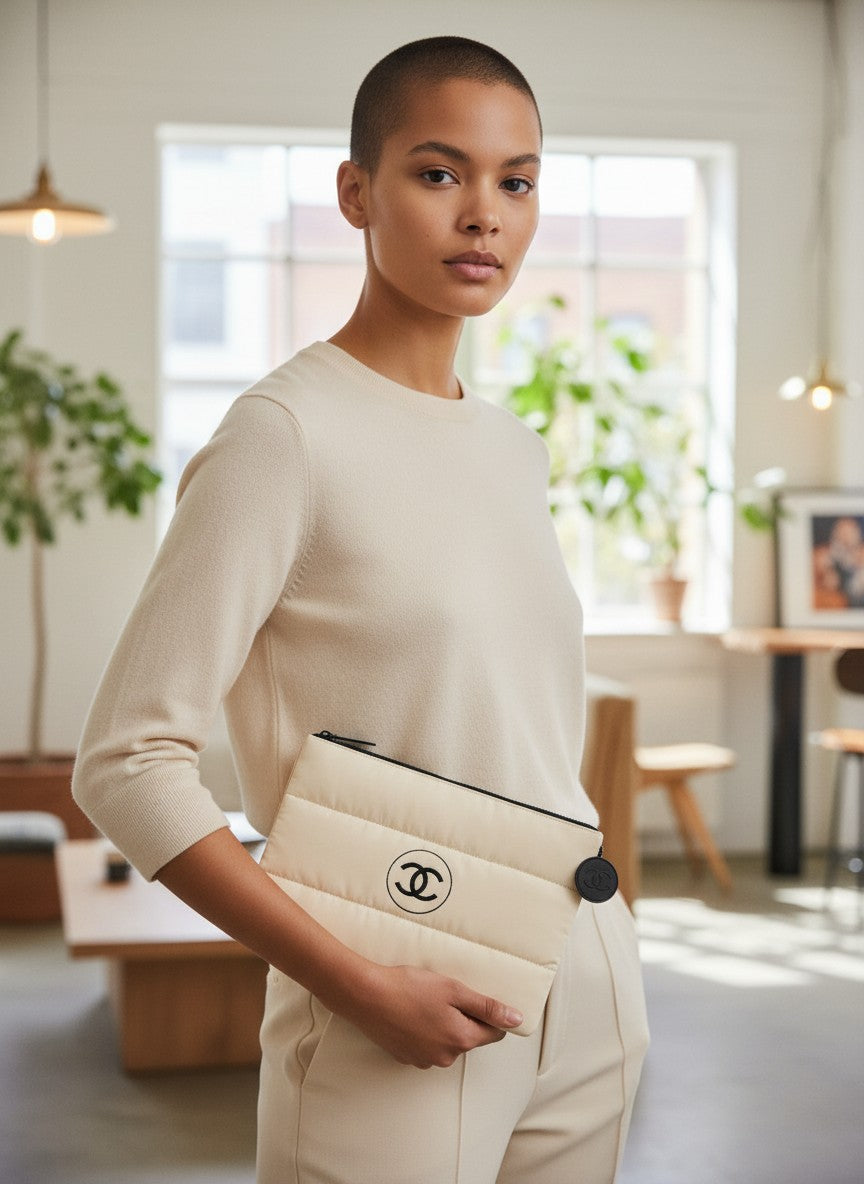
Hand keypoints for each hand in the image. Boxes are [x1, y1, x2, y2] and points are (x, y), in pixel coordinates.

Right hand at [334, 963, 523, 1068]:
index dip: (488, 1013)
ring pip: (446, 1042)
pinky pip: (426, 1046)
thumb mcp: (454, 990)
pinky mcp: (405, 1058)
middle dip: (462, 1017)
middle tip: (444, 994)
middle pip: (468, 1037)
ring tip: (423, 1002)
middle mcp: (445, 1057)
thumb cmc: (409, 988)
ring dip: (442, 1025)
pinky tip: (410, 1013)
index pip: (493, 1033)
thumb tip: (517, 1020)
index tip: (474, 997)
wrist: (366, 996)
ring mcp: (424, 1061)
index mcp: (461, 1039)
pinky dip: (424, 1032)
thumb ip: (487, 1007)